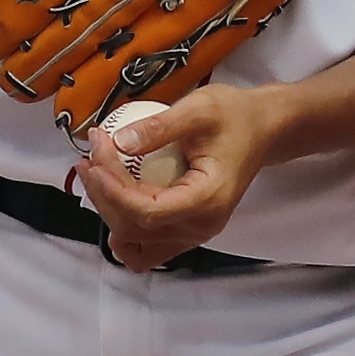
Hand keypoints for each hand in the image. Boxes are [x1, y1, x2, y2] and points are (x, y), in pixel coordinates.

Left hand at [75, 82, 283, 271]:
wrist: (262, 129)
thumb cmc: (235, 116)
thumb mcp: (199, 109)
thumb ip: (159, 127)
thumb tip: (119, 141)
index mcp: (207, 200)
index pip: (147, 213)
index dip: (113, 190)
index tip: (95, 157)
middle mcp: (201, 226)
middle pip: (136, 228)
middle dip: (104, 193)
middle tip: (91, 153)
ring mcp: (195, 233)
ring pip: (136, 242)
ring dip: (109, 211)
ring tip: (96, 174)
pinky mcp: (187, 229)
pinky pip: (147, 246)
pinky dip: (124, 229)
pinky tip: (114, 199)